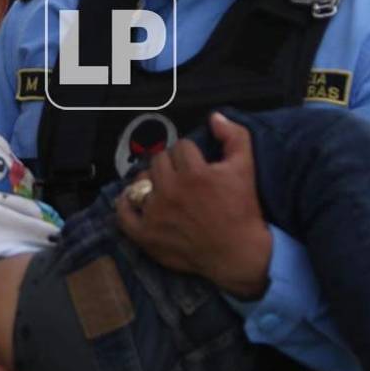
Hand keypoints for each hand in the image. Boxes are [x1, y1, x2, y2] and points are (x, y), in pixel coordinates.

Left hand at [116, 112, 272, 298]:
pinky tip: (134, 199)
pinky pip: (123, 213)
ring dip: (151, 181)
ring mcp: (155, 213)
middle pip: (159, 161)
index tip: (198, 165)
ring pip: (141, 182)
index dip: (191, 153)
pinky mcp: (146, 235)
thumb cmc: (243, 209)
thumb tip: (214, 117)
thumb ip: (235, 136)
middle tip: (182, 177)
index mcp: (194, 173)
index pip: (181, 147)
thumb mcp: (246, 167)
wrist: (238, 253)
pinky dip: (125, 203)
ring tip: (163, 188)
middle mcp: (171, 191)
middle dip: (171, 164)